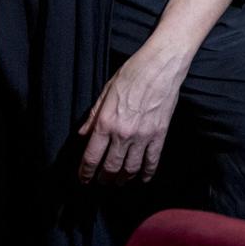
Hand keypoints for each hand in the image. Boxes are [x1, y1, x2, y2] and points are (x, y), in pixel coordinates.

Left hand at [77, 46, 187, 185]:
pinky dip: (147, 172)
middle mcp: (123, 133)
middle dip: (104, 178)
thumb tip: (83, 133)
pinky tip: (143, 177)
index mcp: (106, 122)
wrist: (161, 65)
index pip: (92, 156)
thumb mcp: (106, 91)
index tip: (83, 178)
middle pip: (111, 167)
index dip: (85, 172)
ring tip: (119, 181)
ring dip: (123, 178)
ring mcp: (142, 135)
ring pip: (130, 168)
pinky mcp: (159, 134)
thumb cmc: (133, 72)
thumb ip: (93, 115)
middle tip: (101, 181)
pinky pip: (152, 160)